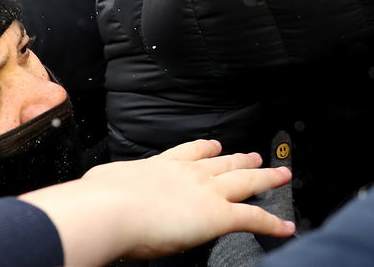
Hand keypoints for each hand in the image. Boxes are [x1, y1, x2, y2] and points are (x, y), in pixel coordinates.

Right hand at [20, 140, 293, 263]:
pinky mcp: (219, 214)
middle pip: (222, 163)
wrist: (110, 210)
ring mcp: (206, 192)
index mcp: (159, 167)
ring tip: (282, 174)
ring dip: (265, 178)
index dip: (204, 150)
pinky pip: (253, 218)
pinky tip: (286, 227)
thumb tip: (87, 200)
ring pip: (245, 181)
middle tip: (256, 154)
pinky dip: (273, 223)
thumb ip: (105, 190)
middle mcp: (187, 174)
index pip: (188, 154)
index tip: (214, 144)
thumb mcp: (101, 187)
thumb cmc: (98, 202)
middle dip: (240, 158)